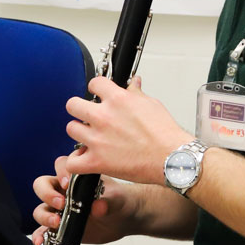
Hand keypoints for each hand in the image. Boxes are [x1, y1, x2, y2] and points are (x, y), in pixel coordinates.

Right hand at [30, 152, 139, 244]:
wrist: (123, 219)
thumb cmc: (118, 201)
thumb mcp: (117, 199)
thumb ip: (108, 202)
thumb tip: (98, 206)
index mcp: (76, 177)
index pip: (60, 166)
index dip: (60, 173)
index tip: (67, 183)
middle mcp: (63, 191)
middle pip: (42, 185)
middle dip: (47, 194)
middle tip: (61, 204)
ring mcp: (59, 209)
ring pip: (41, 208)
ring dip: (44, 215)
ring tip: (55, 223)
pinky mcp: (59, 226)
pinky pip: (44, 230)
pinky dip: (40, 235)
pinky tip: (41, 241)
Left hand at [63, 76, 192, 185]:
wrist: (173, 159)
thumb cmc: (165, 134)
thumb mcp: (151, 105)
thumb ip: (136, 92)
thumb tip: (133, 82)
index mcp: (117, 100)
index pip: (94, 83)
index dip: (95, 89)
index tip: (97, 95)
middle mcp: (103, 117)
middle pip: (73, 105)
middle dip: (80, 109)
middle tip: (88, 116)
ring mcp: (97, 139)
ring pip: (71, 129)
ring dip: (80, 133)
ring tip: (90, 137)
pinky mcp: (97, 161)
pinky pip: (73, 162)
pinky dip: (76, 162)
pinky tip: (85, 159)